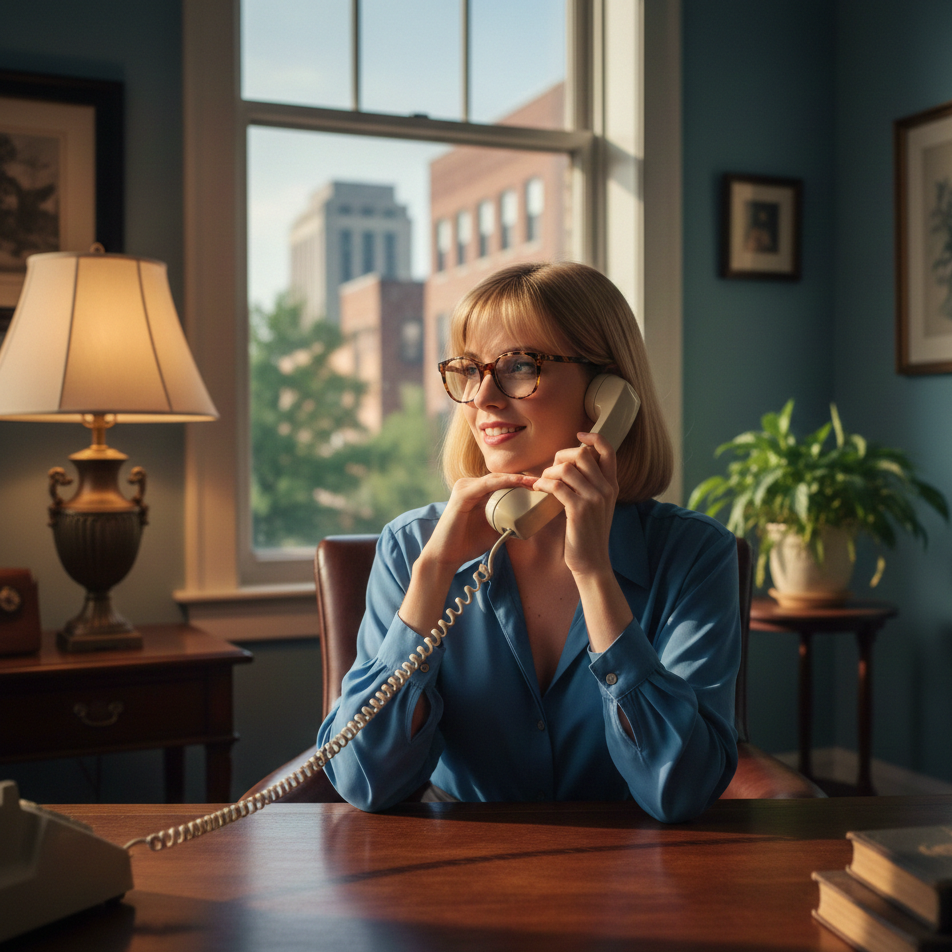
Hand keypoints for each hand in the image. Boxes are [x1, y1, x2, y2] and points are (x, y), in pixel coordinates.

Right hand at [424, 471, 536, 569]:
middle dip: (523, 478)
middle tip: (544, 481)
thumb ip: (507, 522)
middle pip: (500, 477)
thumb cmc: (468, 544)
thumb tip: (530, 522)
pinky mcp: (462, 494)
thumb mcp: (493, 529)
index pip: (502, 482)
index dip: (522, 482)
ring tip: (536, 481)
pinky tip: (520, 483)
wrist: (446, 556)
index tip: (543, 486)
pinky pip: (487, 485)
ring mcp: (464, 487)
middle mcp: (469, 484)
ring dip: (517, 478)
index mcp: (475, 491)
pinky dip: (505, 483)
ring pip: (496, 479)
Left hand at [530, 431, 617, 577]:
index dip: (594, 437)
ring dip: (549, 471)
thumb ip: (589, 486)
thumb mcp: (596, 506)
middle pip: (582, 454)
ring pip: (567, 468)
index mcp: (612, 485)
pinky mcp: (579, 510)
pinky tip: (538, 488)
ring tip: (543, 481)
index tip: (579, 435)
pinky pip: (557, 486)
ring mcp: (594, 499)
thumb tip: (568, 466)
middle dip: (561, 456)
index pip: (608, 450)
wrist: (592, 562)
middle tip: (551, 469)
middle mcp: (606, 489)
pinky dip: (544, 483)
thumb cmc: (587, 534)